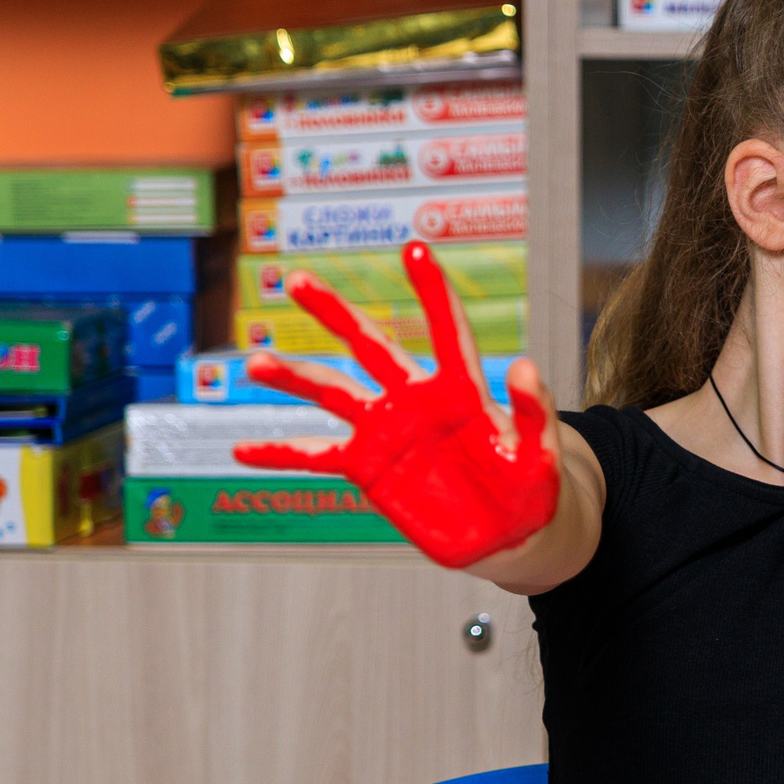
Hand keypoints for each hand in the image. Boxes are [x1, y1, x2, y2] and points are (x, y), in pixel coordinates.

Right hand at [231, 241, 560, 570]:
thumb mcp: (541, 452)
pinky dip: (282, 454)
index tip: (414, 251)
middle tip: (298, 279)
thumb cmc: (531, 487)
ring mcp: (387, 431)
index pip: (446, 331)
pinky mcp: (369, 467)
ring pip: (334, 393)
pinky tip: (242, 450)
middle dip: (335, 313)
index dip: (432, 292)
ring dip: (295, 378)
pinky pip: (317, 456)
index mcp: (462, 390)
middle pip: (371, 346)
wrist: (508, 532)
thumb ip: (534, 411)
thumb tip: (524, 364)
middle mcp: (416, 400)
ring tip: (255, 361)